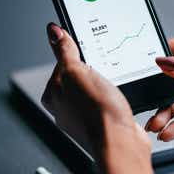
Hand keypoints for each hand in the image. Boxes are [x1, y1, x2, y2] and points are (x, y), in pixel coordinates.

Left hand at [41, 23, 150, 163]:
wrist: (121, 142)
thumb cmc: (96, 113)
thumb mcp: (76, 71)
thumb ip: (64, 51)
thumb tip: (53, 32)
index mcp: (52, 95)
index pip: (61, 64)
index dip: (76, 55)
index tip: (87, 52)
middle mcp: (65, 108)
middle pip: (79, 77)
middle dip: (93, 70)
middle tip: (103, 71)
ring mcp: (85, 117)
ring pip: (95, 89)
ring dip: (106, 84)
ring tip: (112, 87)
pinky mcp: (104, 122)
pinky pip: (109, 102)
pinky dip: (116, 98)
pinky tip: (119, 99)